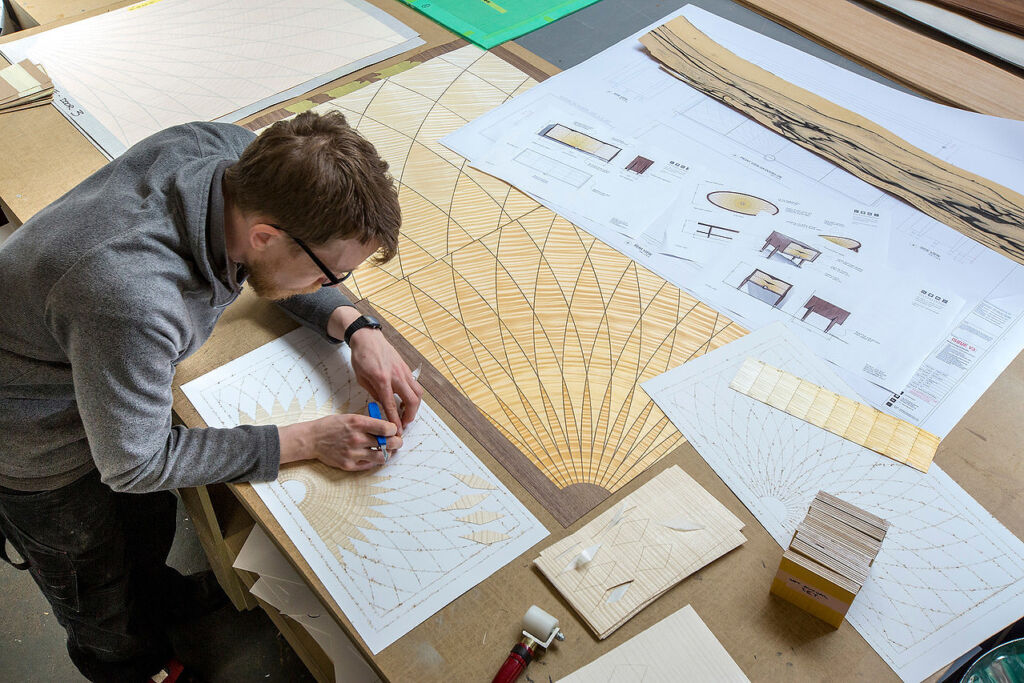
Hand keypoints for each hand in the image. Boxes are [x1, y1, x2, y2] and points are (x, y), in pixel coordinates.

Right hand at [279, 414, 401, 470]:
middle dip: (397, 442)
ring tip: (387, 450)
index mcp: (358, 423)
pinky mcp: (349, 465)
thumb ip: (368, 422)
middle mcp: (357, 439)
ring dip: (388, 453)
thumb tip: (387, 428)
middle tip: (398, 441)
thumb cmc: (331, 426)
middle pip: (388, 444)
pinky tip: (373, 454)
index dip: (395, 430)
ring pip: (382, 457)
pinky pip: (370, 465)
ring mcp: (353, 453)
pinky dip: (374, 460)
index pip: (387, 428)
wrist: (312, 439)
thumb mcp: (350, 417)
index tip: (394, 430)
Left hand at [349, 328, 422, 433]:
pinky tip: (406, 399)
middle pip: (412, 401)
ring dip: (415, 406)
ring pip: (418, 393)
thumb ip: (374, 393)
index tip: (398, 430)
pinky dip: (414, 395)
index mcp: (382, 380)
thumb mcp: (362, 378)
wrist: (368, 338)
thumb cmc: (362, 356)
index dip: (396, 420)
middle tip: (404, 423)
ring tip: (407, 413)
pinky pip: (415, 385)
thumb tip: (383, 404)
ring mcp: (403, 371)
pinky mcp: (406, 368)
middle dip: (410, 415)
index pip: (391, 405)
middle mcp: (396, 376)